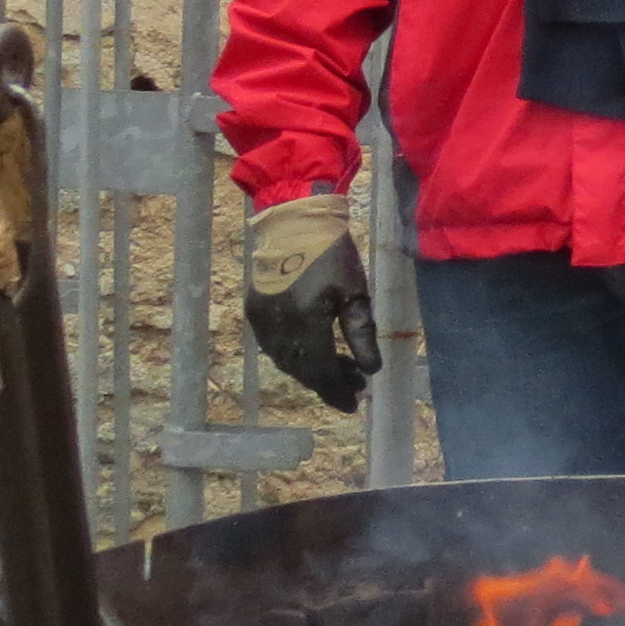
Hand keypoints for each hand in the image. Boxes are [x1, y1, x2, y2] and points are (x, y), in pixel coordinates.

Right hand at [244, 195, 379, 412]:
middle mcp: (278, 328)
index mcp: (305, 323)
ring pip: (287, 362)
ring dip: (312, 370)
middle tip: (355, 384)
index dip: (337, 392)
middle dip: (328, 383)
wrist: (295, 221)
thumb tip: (370, 370)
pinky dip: (294, 356)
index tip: (354, 404)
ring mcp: (261, 321)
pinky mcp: (254, 311)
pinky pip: (273, 347)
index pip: (321, 372)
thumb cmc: (332, 253)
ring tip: (340, 367)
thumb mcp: (355, 293)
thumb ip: (361, 334)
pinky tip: (314, 350)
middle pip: (303, 371)